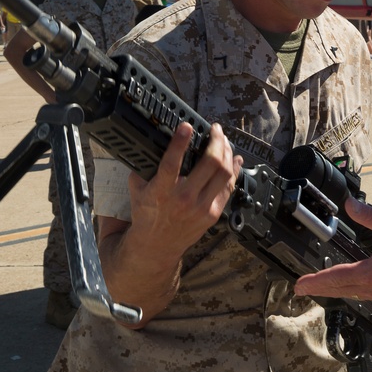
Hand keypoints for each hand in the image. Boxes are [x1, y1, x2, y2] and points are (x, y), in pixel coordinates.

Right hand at [126, 122, 242, 261]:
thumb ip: (144, 168)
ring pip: (224, 173)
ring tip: (223, 140)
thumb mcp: (137, 190)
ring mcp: (201, 207)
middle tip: (215, 129)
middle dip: (216, 141)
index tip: (187, 126)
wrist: (156, 246)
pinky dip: (234, 170)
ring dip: (226, 152)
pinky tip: (234, 158)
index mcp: (161, 191)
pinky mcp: (213, 213)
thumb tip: (152, 143)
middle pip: (209, 164)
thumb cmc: (147, 215)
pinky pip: (228, 187)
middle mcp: (183, 199)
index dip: (180, 143)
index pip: (171, 164)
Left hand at [295, 197, 371, 302]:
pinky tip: (346, 284)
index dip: (315, 281)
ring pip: (349, 293)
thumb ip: (370, 217)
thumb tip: (351, 204)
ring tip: (319, 284)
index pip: (335, 277)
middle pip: (338, 289)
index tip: (300, 285)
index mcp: (371, 272)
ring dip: (332, 289)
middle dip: (318, 287)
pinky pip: (361, 294)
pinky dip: (348, 289)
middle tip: (301, 287)